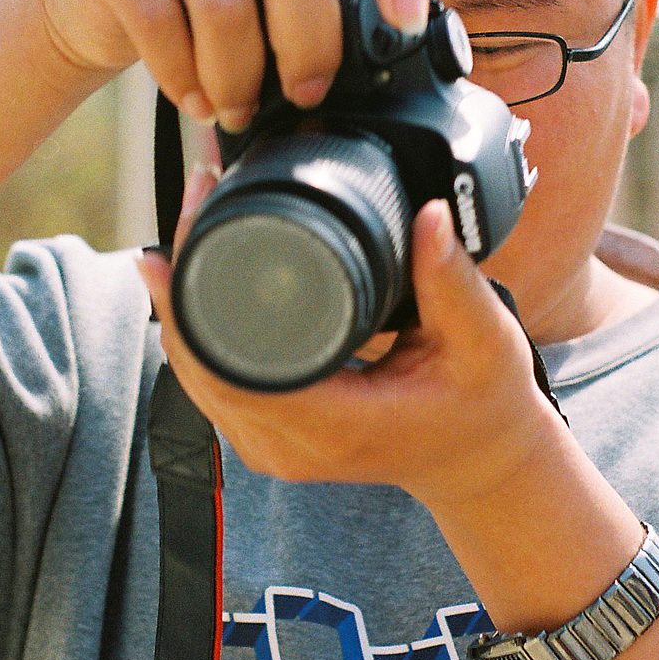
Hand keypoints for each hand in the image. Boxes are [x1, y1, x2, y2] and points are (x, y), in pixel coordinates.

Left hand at [138, 178, 560, 516]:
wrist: (478, 461)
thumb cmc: (482, 403)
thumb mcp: (483, 339)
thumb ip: (452, 279)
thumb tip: (429, 215)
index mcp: (337, 426)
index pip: (230, 373)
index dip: (188, 310)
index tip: (174, 244)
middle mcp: (291, 447)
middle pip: (199, 367)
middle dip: (179, 285)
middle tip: (194, 198)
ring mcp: (274, 450)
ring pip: (196, 377)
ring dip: (181, 304)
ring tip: (191, 220)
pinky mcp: (269, 440)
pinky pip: (212, 386)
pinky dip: (198, 332)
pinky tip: (196, 277)